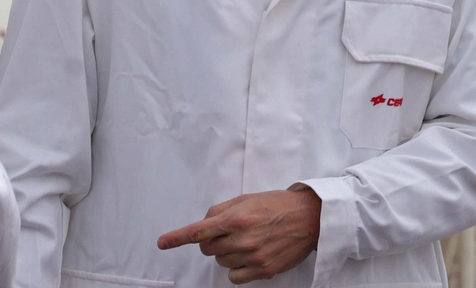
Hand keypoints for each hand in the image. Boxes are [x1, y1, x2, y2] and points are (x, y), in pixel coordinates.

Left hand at [157, 188, 321, 283]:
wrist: (312, 217)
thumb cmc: (281, 205)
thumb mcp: (249, 198)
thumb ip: (223, 210)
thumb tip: (204, 224)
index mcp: (237, 218)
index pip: (198, 231)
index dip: (177, 238)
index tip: (162, 243)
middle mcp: (243, 239)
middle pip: (208, 249)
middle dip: (213, 241)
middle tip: (231, 232)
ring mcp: (253, 257)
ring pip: (221, 262)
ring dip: (228, 253)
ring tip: (249, 241)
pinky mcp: (263, 270)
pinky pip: (234, 277)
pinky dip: (237, 268)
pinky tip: (250, 257)